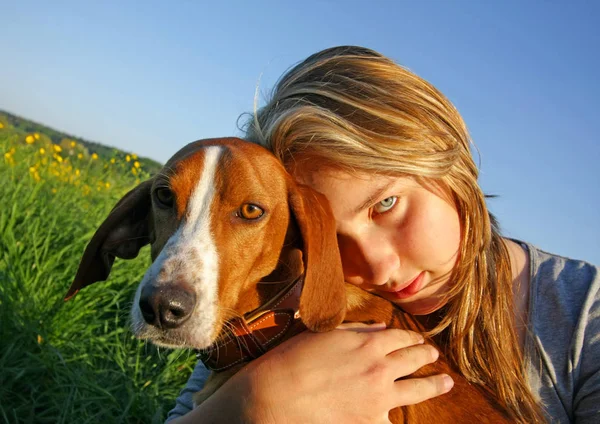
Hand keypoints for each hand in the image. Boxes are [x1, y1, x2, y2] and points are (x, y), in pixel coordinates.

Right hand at [237, 323, 452, 422]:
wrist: (276, 397)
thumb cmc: (294, 360)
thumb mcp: (324, 334)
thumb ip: (356, 330)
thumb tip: (380, 329)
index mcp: (368, 343)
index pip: (400, 336)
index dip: (411, 336)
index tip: (417, 338)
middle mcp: (381, 368)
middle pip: (415, 358)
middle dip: (426, 355)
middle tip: (434, 355)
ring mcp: (379, 398)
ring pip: (418, 389)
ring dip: (435, 384)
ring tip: (445, 382)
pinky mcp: (371, 423)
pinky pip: (394, 420)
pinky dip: (400, 416)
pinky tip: (405, 415)